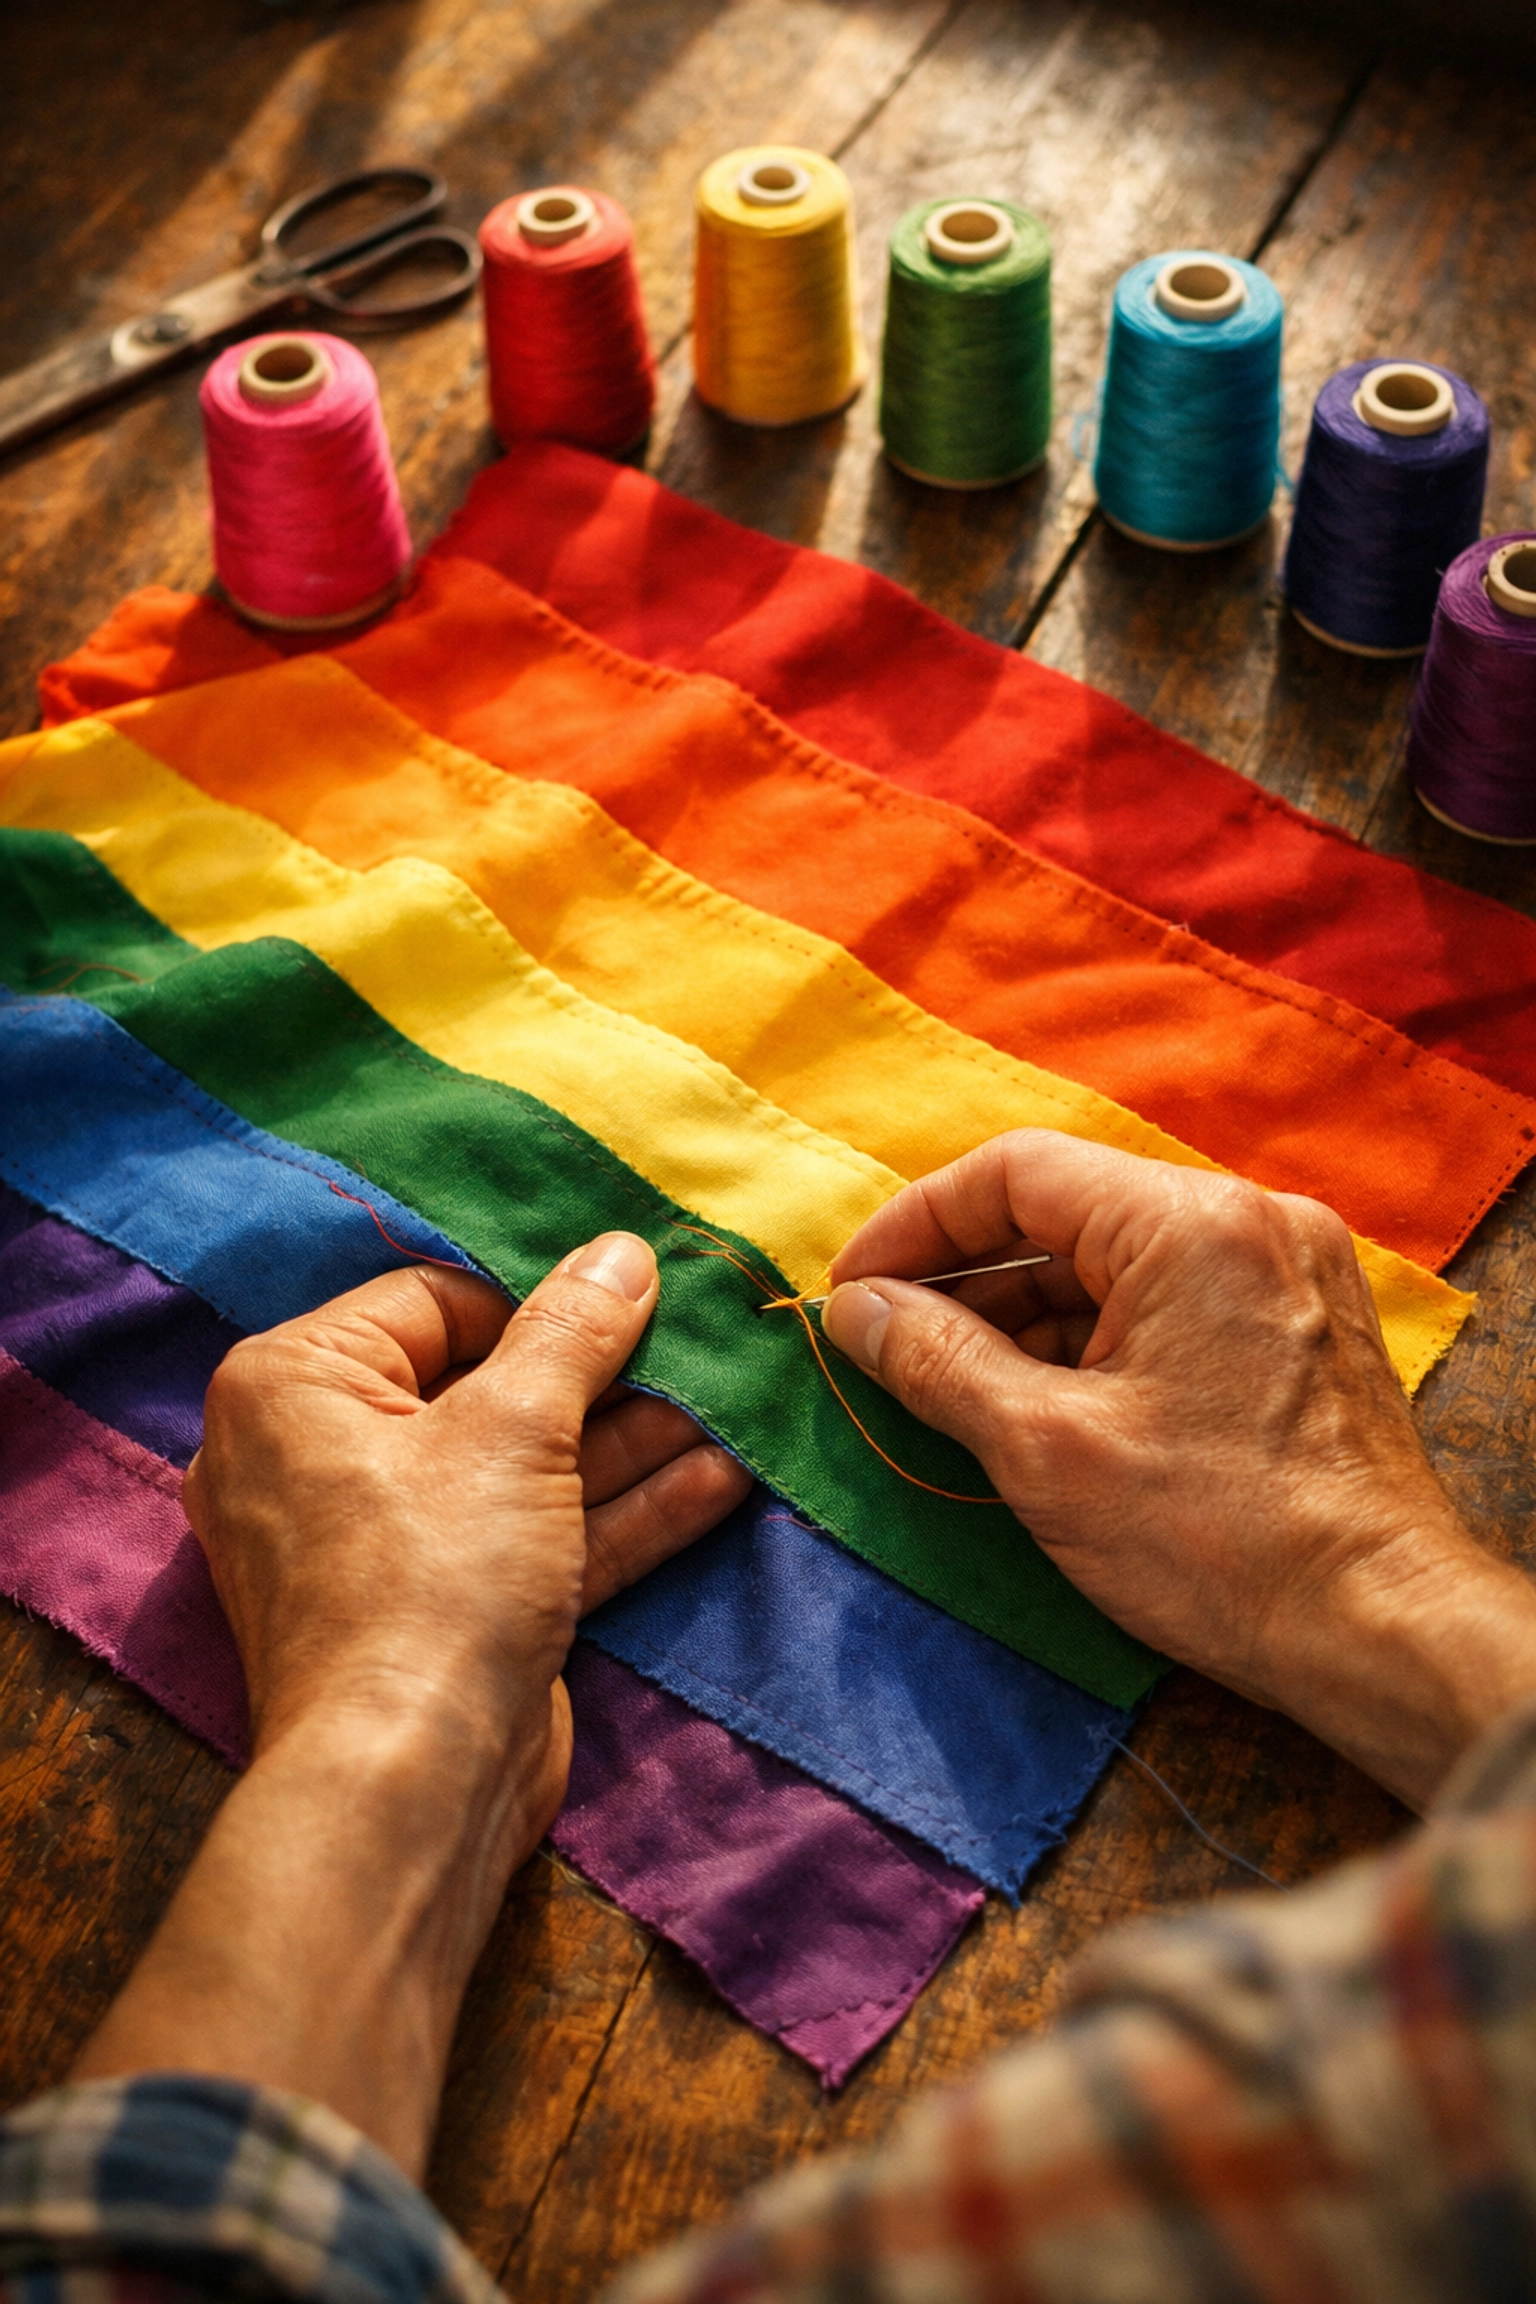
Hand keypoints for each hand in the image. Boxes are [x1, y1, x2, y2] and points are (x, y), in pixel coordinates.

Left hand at [185, 1236, 748, 1810]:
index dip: (537, 1298)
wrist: (412, 1785)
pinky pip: (539, 1534)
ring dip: (631, 1442)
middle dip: (602, 1374)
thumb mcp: (514, 1428)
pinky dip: (620, 1511)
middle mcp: (324, 1456)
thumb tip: (622, 1251)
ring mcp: (390, 1542)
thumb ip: (574, 1332)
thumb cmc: (433, 1578)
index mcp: (295, 1386)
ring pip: (526, 1468)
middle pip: (486, 1384)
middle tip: (697, 1341)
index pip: (432, 1301)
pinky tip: (718, 1480)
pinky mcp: (452, 1609)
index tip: (632, 1293)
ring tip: (732, 1404)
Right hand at [822, 1131, 1535, 1807]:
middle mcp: (1252, 1221)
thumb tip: (856, 1311)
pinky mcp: (1302, 1326)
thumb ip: (937, 1360)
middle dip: (966, 1275)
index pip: (1018, 1172)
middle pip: (1069, 1211)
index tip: (852, 1289)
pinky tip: (1036, 1398)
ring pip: (1118, 1259)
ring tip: (948, 1381)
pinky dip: (1094, 1337)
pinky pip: (1171, 1298)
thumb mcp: (1047, 1450)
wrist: (1382, 1633)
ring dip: (1025, 1311)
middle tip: (884, 1341)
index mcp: (1191, 1225)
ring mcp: (1288, 1270)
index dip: (916, 1225)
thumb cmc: (1223, 1545)